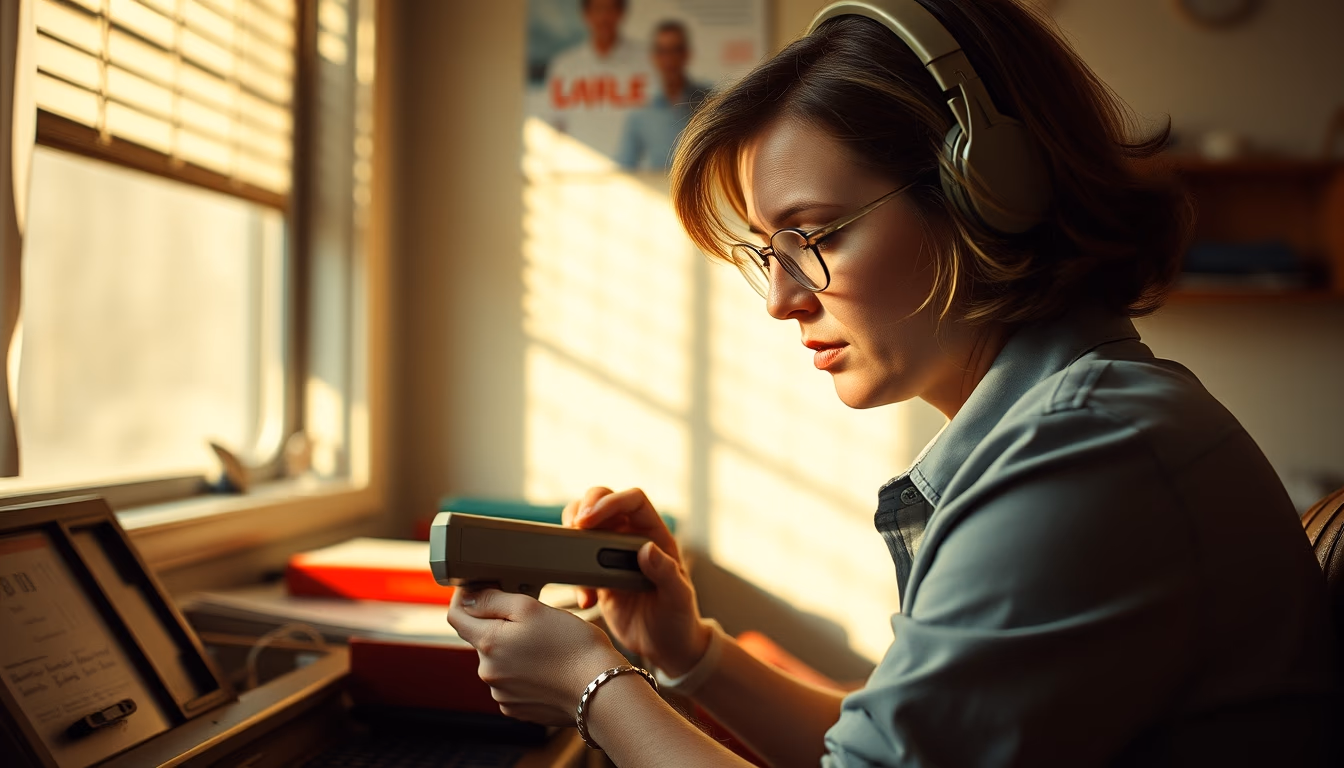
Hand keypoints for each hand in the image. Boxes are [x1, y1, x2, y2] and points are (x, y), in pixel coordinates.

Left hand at [447, 586, 625, 724]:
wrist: (600, 690)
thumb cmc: (573, 645)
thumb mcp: (532, 608)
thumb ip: (493, 600)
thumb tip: (466, 597)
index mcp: (488, 643)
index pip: (456, 615)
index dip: (466, 596)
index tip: (483, 588)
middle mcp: (488, 672)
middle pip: (481, 638)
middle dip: (500, 625)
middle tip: (534, 619)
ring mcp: (502, 693)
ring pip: (498, 661)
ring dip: (513, 650)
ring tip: (547, 646)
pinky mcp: (517, 708)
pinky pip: (512, 682)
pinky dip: (524, 672)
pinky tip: (547, 668)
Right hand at [563, 487, 712, 675]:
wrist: (665, 648)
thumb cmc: (680, 620)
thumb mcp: (678, 598)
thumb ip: (666, 573)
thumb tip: (648, 549)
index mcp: (655, 535)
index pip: (633, 501)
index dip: (610, 502)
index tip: (588, 519)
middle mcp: (631, 538)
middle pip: (602, 501)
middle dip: (581, 508)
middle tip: (572, 529)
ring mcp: (611, 555)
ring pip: (583, 526)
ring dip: (571, 539)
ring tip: (574, 565)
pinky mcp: (597, 576)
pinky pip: (576, 562)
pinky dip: (572, 576)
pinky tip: (586, 600)